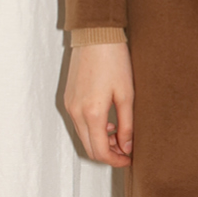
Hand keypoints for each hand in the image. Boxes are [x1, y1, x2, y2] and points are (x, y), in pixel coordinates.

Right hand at [64, 41, 133, 166]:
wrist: (95, 36)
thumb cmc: (114, 61)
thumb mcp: (127, 95)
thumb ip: (127, 125)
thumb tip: (128, 147)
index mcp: (92, 113)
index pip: (100, 151)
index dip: (115, 160)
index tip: (129, 159)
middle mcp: (76, 112)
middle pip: (89, 147)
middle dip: (108, 153)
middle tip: (126, 151)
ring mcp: (70, 105)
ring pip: (83, 136)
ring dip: (99, 141)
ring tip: (119, 134)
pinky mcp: (68, 98)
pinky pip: (78, 123)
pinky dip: (92, 129)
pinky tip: (107, 121)